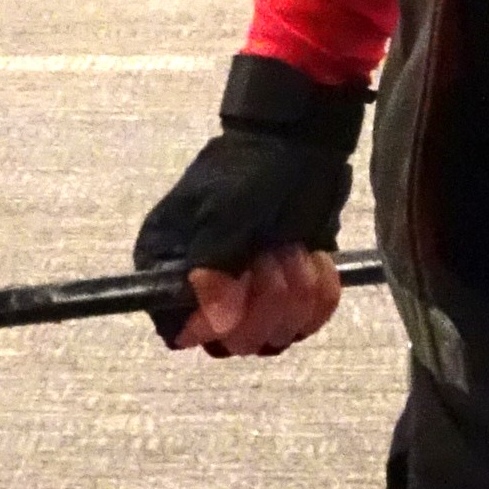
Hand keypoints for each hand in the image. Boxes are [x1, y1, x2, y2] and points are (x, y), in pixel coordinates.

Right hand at [132, 64, 363, 353]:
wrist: (301, 146)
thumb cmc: (253, 170)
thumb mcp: (226, 213)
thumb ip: (215, 267)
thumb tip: (217, 321)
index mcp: (169, 267)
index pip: (178, 330)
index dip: (211, 322)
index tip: (239, 289)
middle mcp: (204, 292)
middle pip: (231, 342)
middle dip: (265, 301)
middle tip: (273, 253)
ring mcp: (250, 299)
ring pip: (273, 338)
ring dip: (295, 294)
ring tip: (294, 248)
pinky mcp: (287, 299)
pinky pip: (306, 325)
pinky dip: (319, 294)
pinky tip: (315, 257)